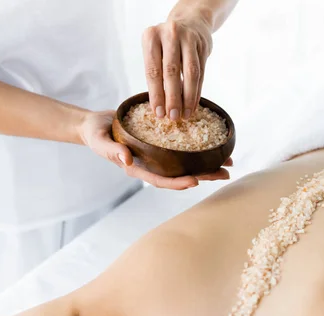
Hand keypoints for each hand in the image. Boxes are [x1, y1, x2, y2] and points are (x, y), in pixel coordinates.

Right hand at [79, 111, 230, 189]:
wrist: (96, 125)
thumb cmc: (95, 134)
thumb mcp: (100, 141)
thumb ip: (112, 151)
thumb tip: (127, 160)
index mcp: (138, 169)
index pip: (161, 180)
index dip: (178, 183)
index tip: (195, 181)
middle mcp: (151, 165)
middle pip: (180, 174)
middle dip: (204, 175)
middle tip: (225, 173)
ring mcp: (158, 156)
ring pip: (185, 163)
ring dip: (207, 164)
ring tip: (228, 162)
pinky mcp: (162, 144)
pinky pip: (182, 149)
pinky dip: (198, 147)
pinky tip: (213, 143)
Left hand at [142, 14, 212, 119]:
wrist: (191, 21)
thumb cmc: (168, 44)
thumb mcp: (156, 51)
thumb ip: (157, 74)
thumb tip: (160, 107)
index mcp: (151, 37)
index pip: (152, 71)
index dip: (156, 94)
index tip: (158, 113)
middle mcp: (169, 34)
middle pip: (171, 72)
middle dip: (172, 98)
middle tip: (173, 117)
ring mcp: (188, 38)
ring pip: (190, 73)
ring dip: (188, 97)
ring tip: (185, 114)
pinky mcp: (203, 45)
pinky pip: (201, 73)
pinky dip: (197, 91)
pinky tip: (193, 104)